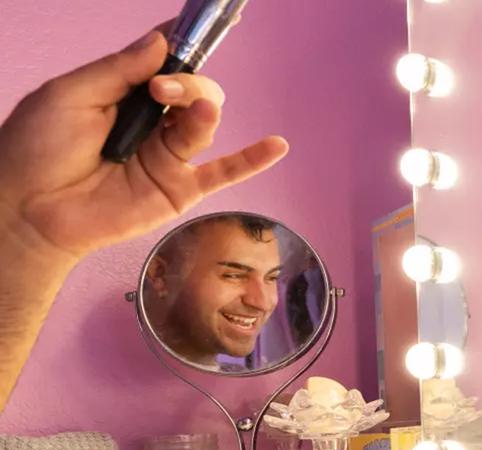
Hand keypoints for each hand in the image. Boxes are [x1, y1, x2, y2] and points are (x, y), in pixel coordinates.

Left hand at [0, 25, 288, 261]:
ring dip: (201, 110)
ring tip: (189, 110)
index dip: (180, 49)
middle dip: (187, 83)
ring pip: (204, 124)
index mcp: (124, 97)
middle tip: (162, 89)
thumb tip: (162, 42)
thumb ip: (120, 69)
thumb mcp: (71, 94)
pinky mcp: (179, 190)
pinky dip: (253, 159)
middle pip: (193, 92)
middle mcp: (151, 124)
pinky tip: (277, 145)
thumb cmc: (36, 150)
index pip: (164, 65)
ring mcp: (168, 158)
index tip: (190, 31)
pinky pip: (224, 173)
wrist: (28, 209)